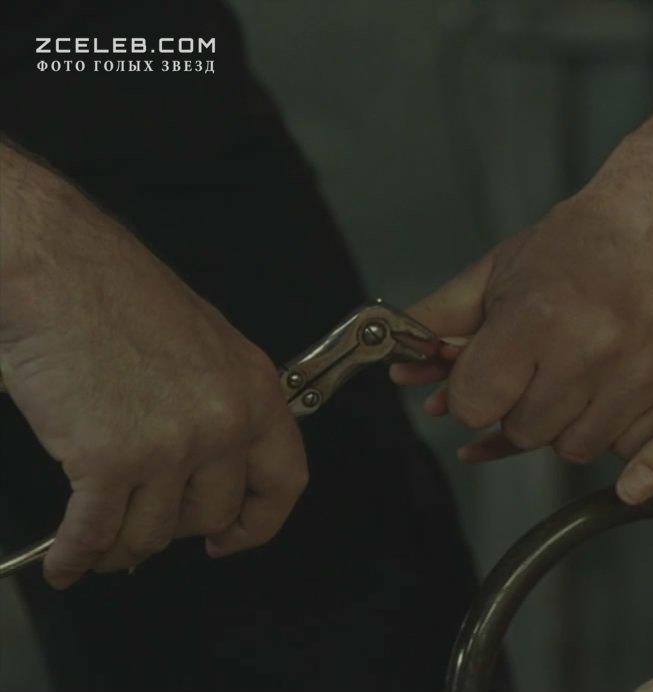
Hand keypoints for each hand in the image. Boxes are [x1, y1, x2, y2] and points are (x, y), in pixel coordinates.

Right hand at [0, 170, 305, 588]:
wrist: (58, 272)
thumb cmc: (120, 294)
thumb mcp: (205, 347)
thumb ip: (220, 405)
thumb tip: (208, 466)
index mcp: (256, 392)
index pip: (283, 482)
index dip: (257, 523)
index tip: (232, 538)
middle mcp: (224, 424)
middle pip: (210, 516)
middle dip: (173, 528)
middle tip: (145, 521)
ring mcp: (170, 446)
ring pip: (151, 534)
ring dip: (120, 546)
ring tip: (99, 541)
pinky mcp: (108, 460)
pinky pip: (95, 533)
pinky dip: (76, 556)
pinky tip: (66, 562)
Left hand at [393, 181, 652, 464]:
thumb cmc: (584, 241)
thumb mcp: (503, 268)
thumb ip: (446, 319)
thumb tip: (399, 366)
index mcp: (537, 319)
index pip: (475, 404)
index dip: (476, 392)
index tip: (492, 375)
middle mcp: (593, 353)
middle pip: (526, 432)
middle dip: (524, 406)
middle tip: (546, 366)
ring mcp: (646, 375)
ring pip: (578, 447)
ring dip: (572, 421)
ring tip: (585, 371)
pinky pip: (632, 444)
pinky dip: (620, 423)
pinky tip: (623, 379)